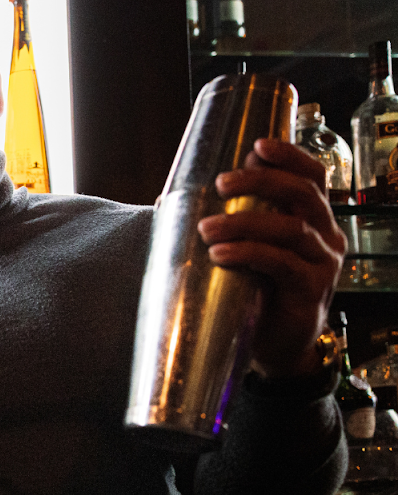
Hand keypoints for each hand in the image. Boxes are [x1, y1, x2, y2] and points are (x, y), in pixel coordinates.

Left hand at [199, 137, 346, 378]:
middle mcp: (325, 237)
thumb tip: (168, 200)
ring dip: (245, 222)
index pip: (312, 177)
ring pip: (291, 229)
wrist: (278, 349)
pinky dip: (249, 254)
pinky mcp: (311, 292)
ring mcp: (323, 265)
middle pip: (303, 194)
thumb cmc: (257, 294)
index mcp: (312, 220)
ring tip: (207, 227)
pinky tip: (221, 253)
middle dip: (261, 182)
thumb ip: (227, 226)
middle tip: (222, 182)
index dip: (290, 157)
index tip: (257, 146)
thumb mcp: (246, 253)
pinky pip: (283, 265)